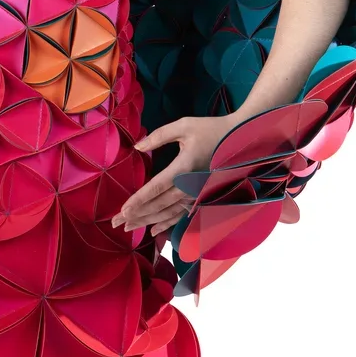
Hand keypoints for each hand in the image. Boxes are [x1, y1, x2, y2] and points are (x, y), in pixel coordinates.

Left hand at [111, 115, 237, 238]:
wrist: (240, 140)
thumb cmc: (211, 130)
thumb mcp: (184, 125)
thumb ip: (159, 136)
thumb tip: (138, 146)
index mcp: (183, 167)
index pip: (156, 188)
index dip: (138, 200)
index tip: (123, 210)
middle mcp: (189, 185)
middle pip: (158, 205)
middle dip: (136, 215)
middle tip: (116, 223)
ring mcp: (196, 194)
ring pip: (168, 213)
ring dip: (147, 222)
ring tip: (127, 228)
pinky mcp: (200, 196)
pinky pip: (181, 214)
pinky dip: (166, 224)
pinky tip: (153, 231)